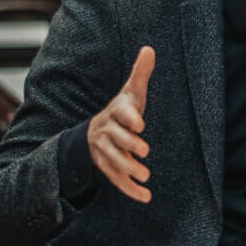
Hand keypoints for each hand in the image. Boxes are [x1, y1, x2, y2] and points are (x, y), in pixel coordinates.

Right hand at [86, 46, 153, 202]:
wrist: (96, 131)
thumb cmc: (122, 110)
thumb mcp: (131, 92)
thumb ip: (141, 73)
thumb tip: (149, 48)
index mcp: (115, 113)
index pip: (121, 114)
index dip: (130, 118)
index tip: (141, 123)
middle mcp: (106, 132)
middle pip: (116, 139)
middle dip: (129, 145)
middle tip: (146, 149)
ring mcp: (105, 152)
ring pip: (113, 161)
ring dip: (128, 169)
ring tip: (145, 174)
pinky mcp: (108, 167)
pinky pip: (116, 179)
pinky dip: (129, 189)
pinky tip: (146, 197)